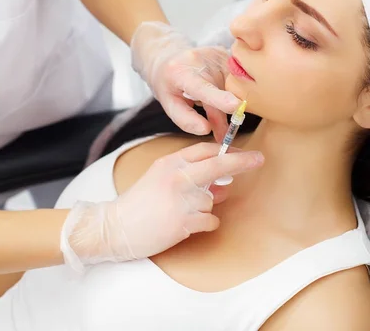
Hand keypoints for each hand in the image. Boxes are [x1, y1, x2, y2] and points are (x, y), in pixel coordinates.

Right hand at [60, 142, 263, 271]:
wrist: (116, 226)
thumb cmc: (139, 202)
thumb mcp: (159, 177)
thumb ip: (189, 174)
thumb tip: (222, 184)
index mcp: (170, 162)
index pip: (205, 150)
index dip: (228, 151)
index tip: (244, 153)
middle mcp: (177, 177)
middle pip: (218, 165)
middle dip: (242, 161)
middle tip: (259, 160)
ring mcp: (181, 199)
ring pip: (213, 200)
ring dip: (207, 207)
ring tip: (183, 212)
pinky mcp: (183, 222)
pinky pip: (210, 220)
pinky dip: (206, 224)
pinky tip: (187, 224)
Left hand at [130, 22, 240, 140]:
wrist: (168, 55)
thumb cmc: (167, 83)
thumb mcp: (168, 104)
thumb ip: (185, 119)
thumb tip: (207, 130)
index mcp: (182, 73)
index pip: (202, 88)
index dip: (219, 98)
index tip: (235, 106)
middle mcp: (201, 60)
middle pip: (222, 93)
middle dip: (223, 113)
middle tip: (219, 131)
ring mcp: (216, 54)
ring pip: (233, 87)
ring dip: (225, 100)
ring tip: (208, 96)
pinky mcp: (226, 52)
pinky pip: (237, 78)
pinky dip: (231, 89)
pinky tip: (217, 86)